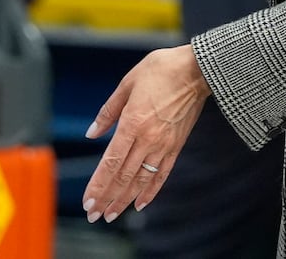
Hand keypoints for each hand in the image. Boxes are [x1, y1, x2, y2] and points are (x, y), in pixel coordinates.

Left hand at [81, 44, 210, 223]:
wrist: (197, 70)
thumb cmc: (161, 70)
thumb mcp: (127, 82)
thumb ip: (109, 111)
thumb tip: (92, 133)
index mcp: (133, 122)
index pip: (111, 162)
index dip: (98, 185)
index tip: (88, 201)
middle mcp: (148, 139)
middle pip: (124, 176)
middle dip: (107, 198)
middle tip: (94, 215)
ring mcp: (163, 145)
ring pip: (141, 180)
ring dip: (125, 199)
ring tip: (111, 214)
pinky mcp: (176, 146)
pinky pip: (162, 174)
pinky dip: (150, 191)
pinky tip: (140, 203)